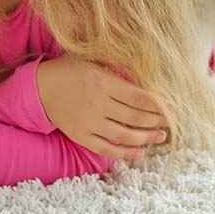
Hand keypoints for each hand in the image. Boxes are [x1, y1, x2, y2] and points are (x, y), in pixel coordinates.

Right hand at [36, 55, 167, 159]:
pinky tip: (140, 152)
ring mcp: (89, 123)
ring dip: (147, 137)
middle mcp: (98, 104)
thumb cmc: (69, 70)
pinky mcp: (81, 136)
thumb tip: (144, 71)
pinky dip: (125, 153)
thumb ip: (116, 66)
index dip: (160, 104)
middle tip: (172, 122)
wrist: (39, 88)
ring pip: (125, 135)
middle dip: (158, 120)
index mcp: (103, 83)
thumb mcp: (92, 60)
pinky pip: (107, 149)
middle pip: (136, 117)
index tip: (174, 106)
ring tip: (161, 136)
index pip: (139, 97)